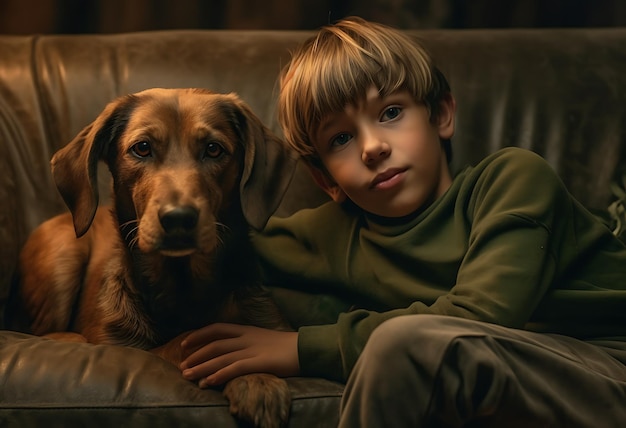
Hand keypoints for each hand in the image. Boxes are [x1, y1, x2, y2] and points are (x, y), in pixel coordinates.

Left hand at [179, 323, 299, 387]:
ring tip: (187, 376)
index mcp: (247, 330)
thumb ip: (248, 343)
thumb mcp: (263, 339)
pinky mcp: (260, 362)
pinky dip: (219, 375)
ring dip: (202, 367)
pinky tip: (208, 382)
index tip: (184, 343)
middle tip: (181, 366)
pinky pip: (235, 369)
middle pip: (215, 345)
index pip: (217, 328)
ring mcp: (253, 350)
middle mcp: (247, 338)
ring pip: (221, 358)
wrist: (307, 349)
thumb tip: (232, 352)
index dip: (199, 335)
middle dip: (196, 355)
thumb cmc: (287, 347)